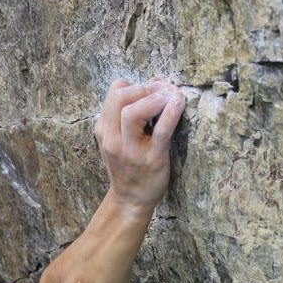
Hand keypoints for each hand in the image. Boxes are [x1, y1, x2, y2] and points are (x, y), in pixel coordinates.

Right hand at [93, 79, 184, 208]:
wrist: (131, 200)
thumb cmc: (129, 166)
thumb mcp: (118, 139)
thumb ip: (127, 114)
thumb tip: (155, 82)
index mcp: (104, 131)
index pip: (114, 93)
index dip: (134, 84)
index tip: (151, 87)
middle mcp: (113, 139)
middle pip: (120, 98)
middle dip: (144, 87)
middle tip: (163, 89)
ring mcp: (131, 150)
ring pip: (132, 113)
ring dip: (154, 98)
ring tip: (171, 95)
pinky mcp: (152, 159)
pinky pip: (160, 131)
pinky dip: (171, 113)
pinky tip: (179, 103)